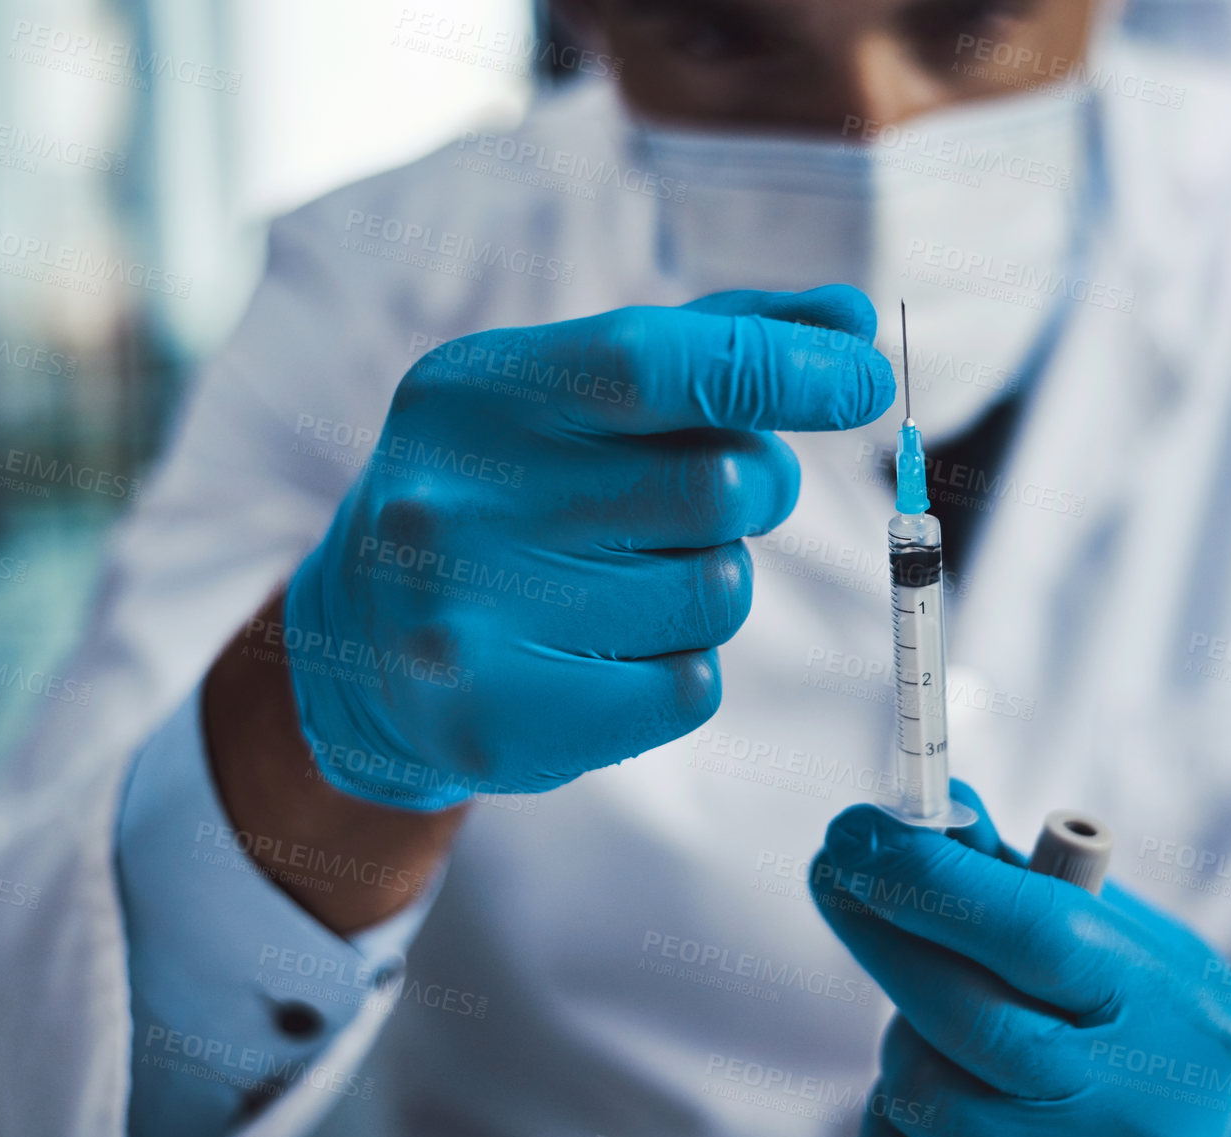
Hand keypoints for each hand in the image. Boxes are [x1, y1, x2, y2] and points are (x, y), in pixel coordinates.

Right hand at [284, 285, 893, 808]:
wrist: (365, 649)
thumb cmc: (506, 493)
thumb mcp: (574, 395)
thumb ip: (715, 345)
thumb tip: (854, 319)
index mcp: (475, 395)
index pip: (654, 363)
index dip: (780, 368)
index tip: (865, 377)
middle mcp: (455, 503)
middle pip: (718, 487)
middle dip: (754, 489)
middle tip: (707, 498)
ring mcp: (469, 621)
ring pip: (718, 592)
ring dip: (711, 582)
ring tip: (622, 579)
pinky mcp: (503, 723)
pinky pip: (690, 685)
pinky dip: (681, 664)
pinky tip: (601, 652)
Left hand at [811, 785, 1230, 1136]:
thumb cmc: (1161, 1008)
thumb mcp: (1122, 930)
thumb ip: (1022, 880)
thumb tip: (920, 816)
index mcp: (1162, 1005)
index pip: (1034, 934)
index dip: (933, 880)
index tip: (859, 833)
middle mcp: (1127, 1102)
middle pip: (964, 1016)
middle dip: (884, 935)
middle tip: (838, 874)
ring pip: (924, 1091)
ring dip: (905, 1031)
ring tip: (938, 1005)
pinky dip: (902, 1106)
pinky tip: (943, 1074)